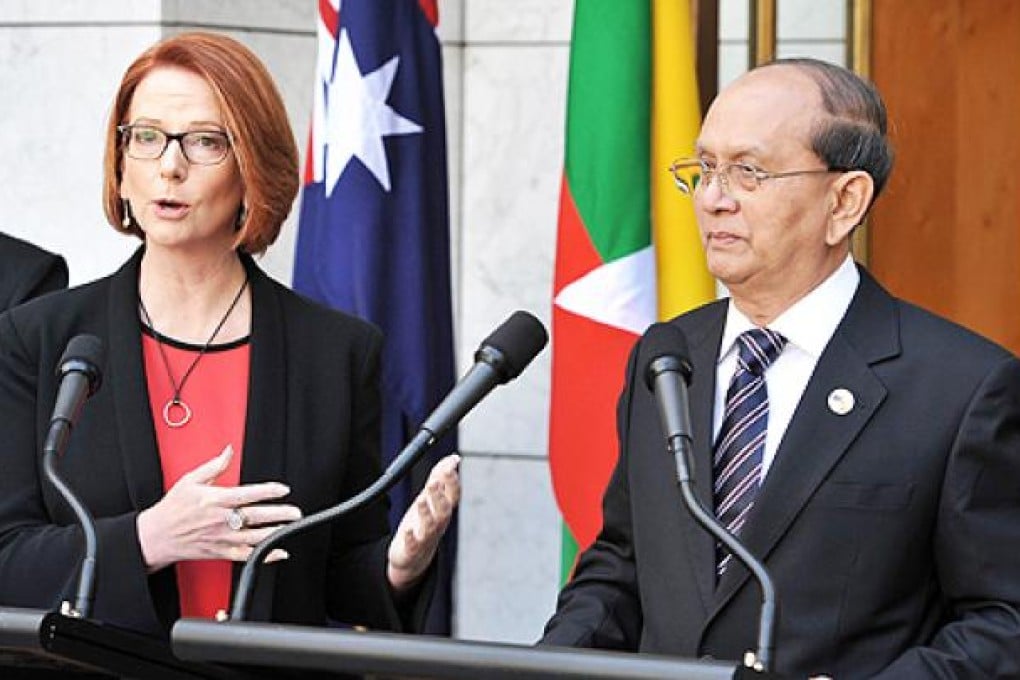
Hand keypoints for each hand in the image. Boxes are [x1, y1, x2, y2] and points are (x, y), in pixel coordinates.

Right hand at [136, 445, 301, 572]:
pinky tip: (278, 552)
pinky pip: (246, 556)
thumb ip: (214, 466)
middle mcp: (220, 520)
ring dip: (274, 533)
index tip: (283, 489)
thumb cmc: (172, 508)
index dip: (267, 491)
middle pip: (254, 516)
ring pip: (253, 537)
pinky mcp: (220, 552)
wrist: (156, 536)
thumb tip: (229, 451)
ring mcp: (221, 538)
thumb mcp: (190, 480)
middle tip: (295, 512)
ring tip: (289, 528)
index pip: (246, 494)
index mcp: (214, 500)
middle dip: (278, 514)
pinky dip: (264, 556)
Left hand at [386, 454, 460, 591]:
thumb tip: (453, 459)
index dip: (453, 481)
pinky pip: (413, 545)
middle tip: (433, 482)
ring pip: (430, 526)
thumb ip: (440, 477)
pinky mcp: (412, 549)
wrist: (413, 556)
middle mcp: (437, 523)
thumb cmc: (423, 524)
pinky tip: (407, 530)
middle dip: (439, 496)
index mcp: (443, 509)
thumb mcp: (431, 498)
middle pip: (444, 510)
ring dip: (426, 512)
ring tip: (420, 499)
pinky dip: (411, 537)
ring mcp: (425, 536)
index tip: (451, 467)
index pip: (453, 495)